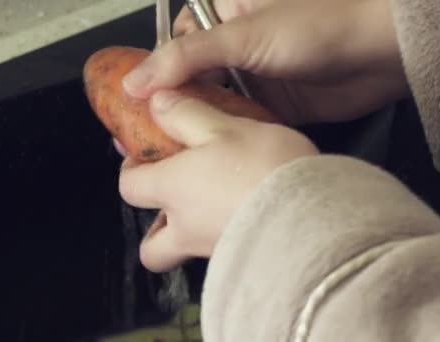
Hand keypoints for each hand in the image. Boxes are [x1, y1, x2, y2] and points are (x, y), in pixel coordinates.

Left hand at [118, 90, 318, 271]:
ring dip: (190, 233)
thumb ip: (186, 115)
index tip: (144, 158)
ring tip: (214, 204)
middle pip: (151, 250)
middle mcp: (186, 228)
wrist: (311, 215)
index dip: (131, 172)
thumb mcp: (225, 127)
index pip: (129, 188)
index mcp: (172, 191)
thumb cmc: (263, 167)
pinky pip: (221, 251)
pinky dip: (223, 234)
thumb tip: (156, 101)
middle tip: (173, 203)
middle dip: (154, 229)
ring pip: (186, 252)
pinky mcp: (243, 259)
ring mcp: (214, 250)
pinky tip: (246, 210)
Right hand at [123, 0, 409, 123]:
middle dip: (171, 106)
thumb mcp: (243, 36)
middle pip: (190, 79)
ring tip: (171, 149)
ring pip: (214, 104)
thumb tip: (139, 79)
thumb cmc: (322, 25)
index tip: (131, 102)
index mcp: (224, 14)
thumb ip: (187, 58)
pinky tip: (210, 151)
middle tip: (146, 134)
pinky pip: (239, 122)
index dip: (153, 73)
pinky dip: (226, 135)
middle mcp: (236, 46)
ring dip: (197, 124)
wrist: (380, 54)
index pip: (174, 44)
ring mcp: (255, 77)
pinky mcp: (273, 105)